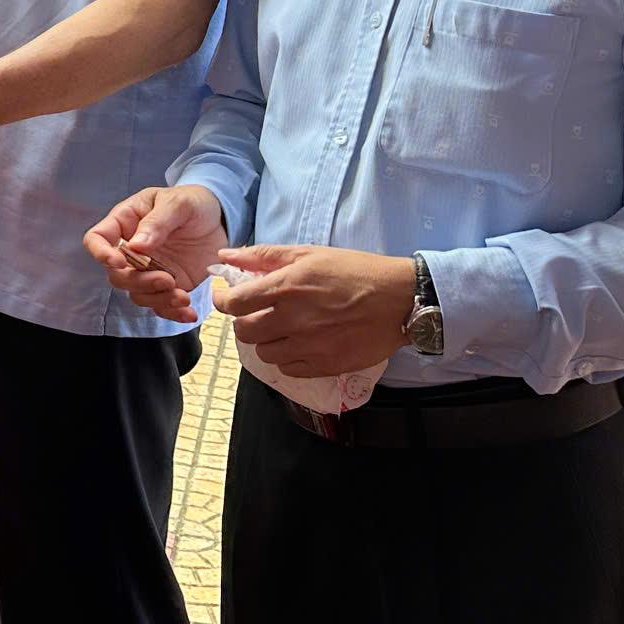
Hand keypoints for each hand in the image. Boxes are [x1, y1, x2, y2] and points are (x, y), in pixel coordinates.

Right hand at [83, 184, 226, 323]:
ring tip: (183, 296)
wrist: (218, 219)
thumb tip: (136, 246)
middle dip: (138, 283)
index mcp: (125, 223)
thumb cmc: (192, 202)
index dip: (101, 253)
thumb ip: (157, 222)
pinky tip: (189, 312)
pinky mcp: (168, 286)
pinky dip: (173, 313)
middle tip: (166, 279)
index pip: (97, 239)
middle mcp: (131, 251)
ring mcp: (149, 270)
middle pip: (117, 275)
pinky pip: (161, 305)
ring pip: (137, 294)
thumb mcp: (178, 204)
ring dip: (157, 299)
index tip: (120, 262)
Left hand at [216, 244, 416, 378]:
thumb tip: (224, 256)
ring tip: (281, 329)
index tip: (227, 299)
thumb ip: (262, 256)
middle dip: (244, 322)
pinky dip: (287, 358)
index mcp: (285, 288)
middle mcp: (292, 320)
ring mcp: (309, 346)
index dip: (223, 302)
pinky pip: (288, 369)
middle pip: (244, 333)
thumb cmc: (354, 271)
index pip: (234, 304)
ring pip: (264, 354)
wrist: (400, 300)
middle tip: (257, 314)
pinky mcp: (325, 365)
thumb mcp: (308, 254)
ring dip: (266, 341)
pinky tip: (299, 344)